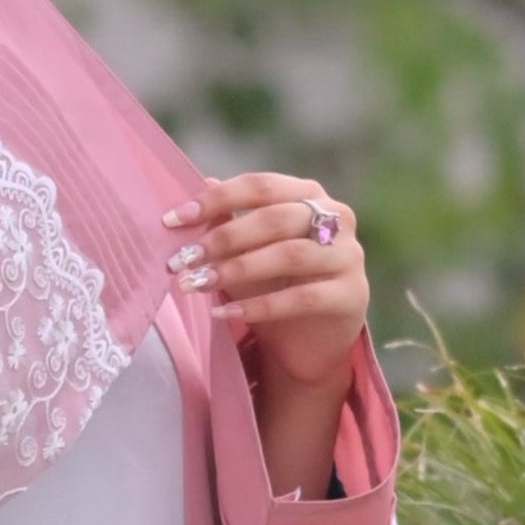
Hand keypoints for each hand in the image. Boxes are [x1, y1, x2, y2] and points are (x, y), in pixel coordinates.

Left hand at [165, 170, 370, 496]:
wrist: (311, 340)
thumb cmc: (276, 285)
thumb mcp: (247, 249)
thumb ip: (228, 219)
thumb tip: (200, 183)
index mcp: (310, 194)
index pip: (260, 186)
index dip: (215, 200)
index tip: (172, 220)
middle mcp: (336, 218)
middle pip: (275, 219)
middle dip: (223, 238)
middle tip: (181, 259)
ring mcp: (348, 256)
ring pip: (289, 256)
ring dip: (237, 269)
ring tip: (197, 284)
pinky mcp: (352, 296)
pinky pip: (302, 298)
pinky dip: (258, 306)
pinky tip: (223, 313)